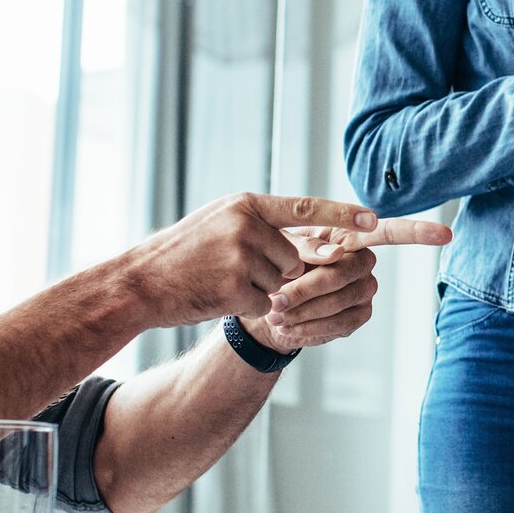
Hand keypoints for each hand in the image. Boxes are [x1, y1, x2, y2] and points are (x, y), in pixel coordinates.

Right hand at [129, 192, 378, 327]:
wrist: (140, 283)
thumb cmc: (183, 254)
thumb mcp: (220, 223)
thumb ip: (263, 226)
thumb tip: (316, 244)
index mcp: (246, 205)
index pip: (306, 208)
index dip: (342, 215)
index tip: (373, 221)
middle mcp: (247, 226)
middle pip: (294, 258)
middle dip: (275, 271)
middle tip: (231, 268)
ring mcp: (241, 257)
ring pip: (280, 284)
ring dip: (258, 290)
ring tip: (219, 279)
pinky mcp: (234, 288)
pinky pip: (263, 305)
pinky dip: (244, 308)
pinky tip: (216, 296)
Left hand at [245, 216, 454, 353]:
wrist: (264, 306)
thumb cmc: (272, 268)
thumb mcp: (278, 250)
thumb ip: (303, 247)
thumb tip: (333, 253)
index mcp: (348, 235)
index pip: (387, 231)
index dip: (417, 232)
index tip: (445, 235)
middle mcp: (363, 261)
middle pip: (348, 270)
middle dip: (310, 286)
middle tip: (276, 300)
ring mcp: (364, 290)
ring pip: (343, 300)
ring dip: (305, 310)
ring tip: (274, 315)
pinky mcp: (358, 316)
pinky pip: (341, 323)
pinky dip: (310, 327)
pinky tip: (289, 329)